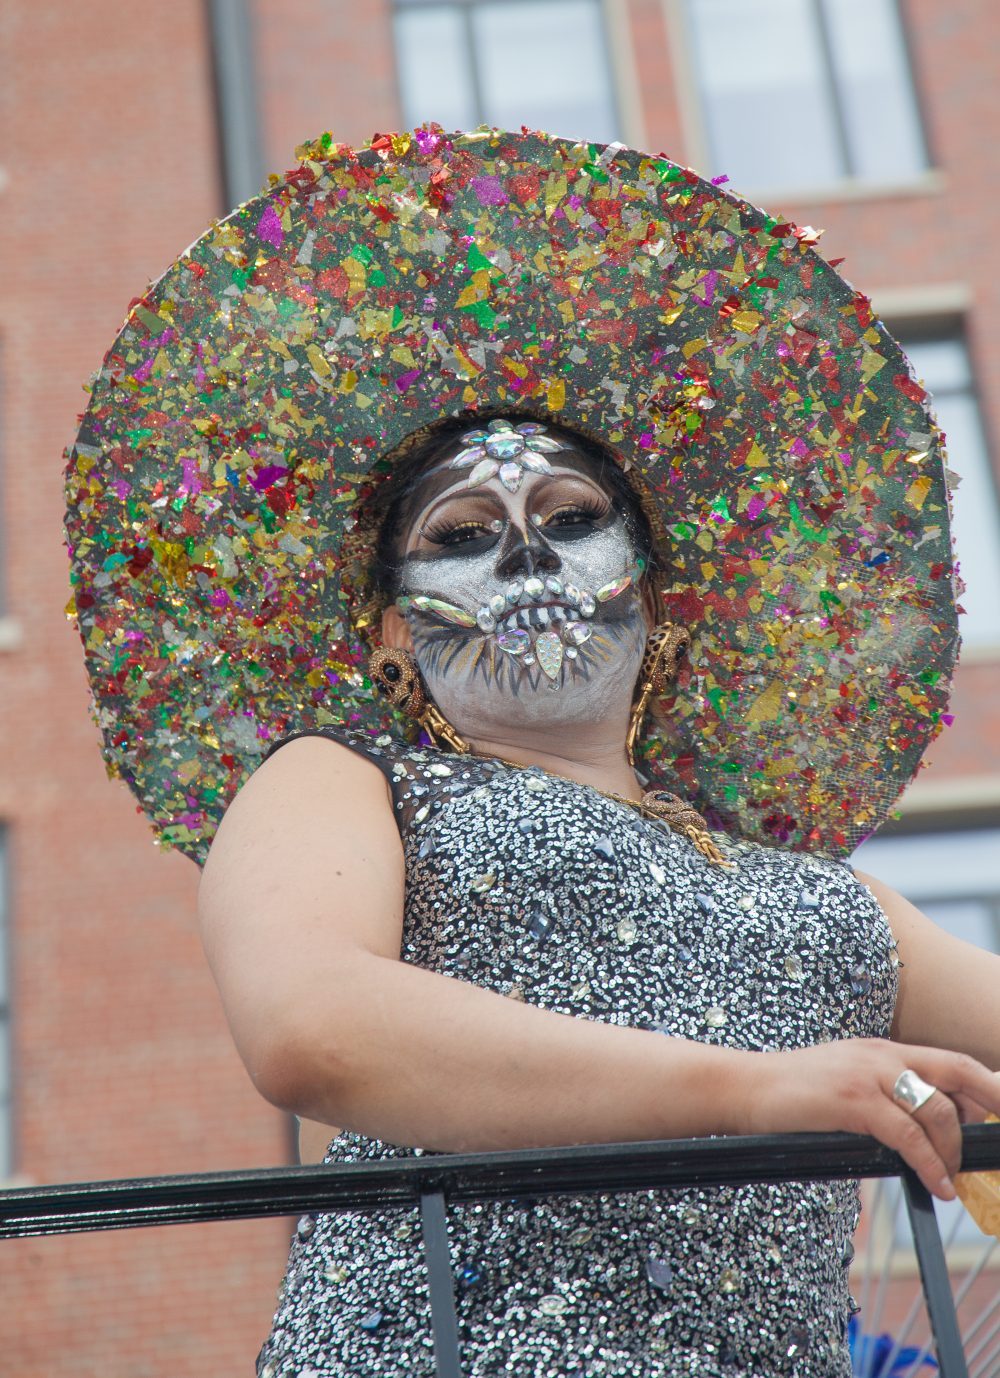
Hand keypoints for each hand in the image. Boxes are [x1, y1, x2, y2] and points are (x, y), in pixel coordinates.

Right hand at [741, 1040, 999, 1200]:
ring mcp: (867, 1074)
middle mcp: (881, 1054)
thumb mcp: (844, 1081)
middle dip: (991, 1102)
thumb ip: (881, 1094)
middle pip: (955, 1071)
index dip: (985, 1083)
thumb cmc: (791, 1093)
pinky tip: (935, 1183)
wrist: (744, 1086)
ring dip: (953, 1149)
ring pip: (935, 1108)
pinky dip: (929, 1163)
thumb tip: (922, 1132)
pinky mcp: (852, 1101)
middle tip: (998, 1142)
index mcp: (881, 1049)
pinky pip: (906, 1134)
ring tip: (952, 1178)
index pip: (948, 1060)